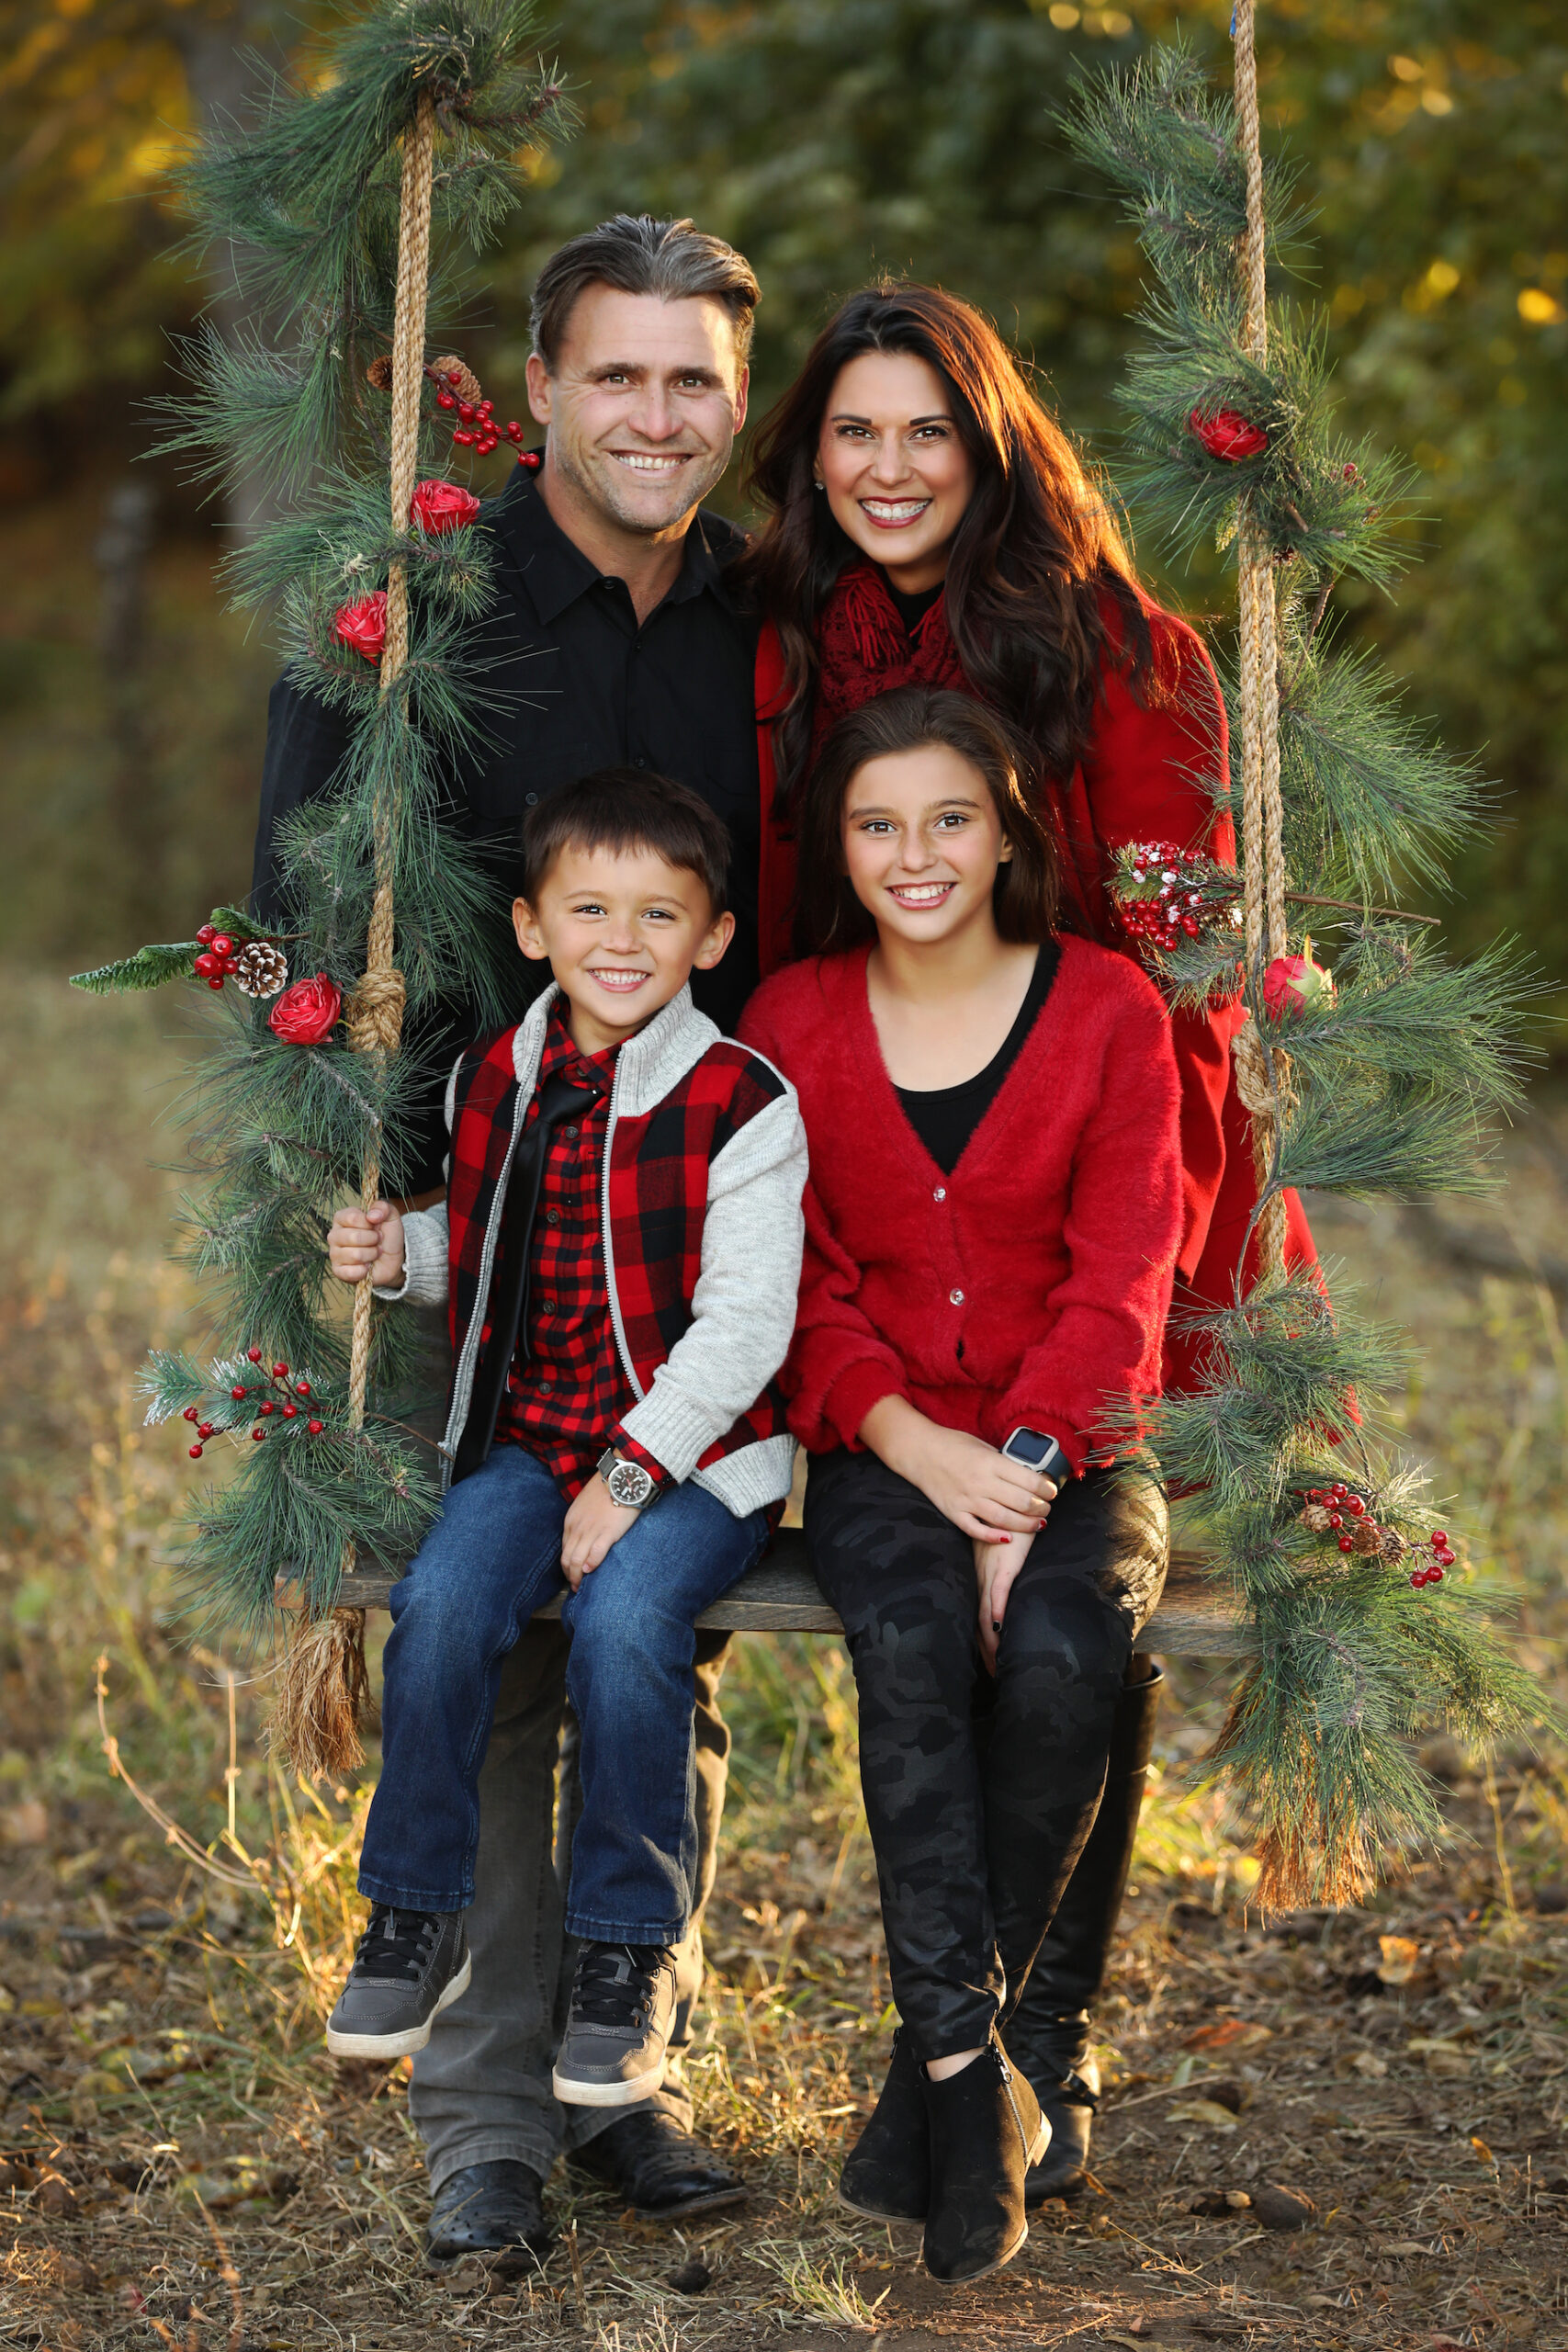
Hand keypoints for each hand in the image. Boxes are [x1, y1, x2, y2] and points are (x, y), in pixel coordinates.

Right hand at [327, 1200, 404, 1286]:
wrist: (392, 1259)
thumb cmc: (387, 1236)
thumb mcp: (390, 1216)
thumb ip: (383, 1208)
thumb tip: (372, 1216)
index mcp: (342, 1218)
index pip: (352, 1218)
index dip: (370, 1224)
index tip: (376, 1226)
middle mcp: (334, 1235)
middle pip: (354, 1237)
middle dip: (373, 1240)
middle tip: (377, 1241)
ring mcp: (334, 1254)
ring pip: (356, 1255)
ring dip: (372, 1254)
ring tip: (374, 1253)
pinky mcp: (338, 1271)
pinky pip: (350, 1272)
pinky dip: (364, 1270)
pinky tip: (366, 1267)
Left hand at [561, 1476, 642, 1589]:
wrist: (621, 1477)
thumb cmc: (607, 1488)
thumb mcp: (586, 1504)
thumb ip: (583, 1520)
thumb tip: (586, 1535)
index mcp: (571, 1521)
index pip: (564, 1549)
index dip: (567, 1565)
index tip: (572, 1574)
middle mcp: (577, 1527)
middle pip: (567, 1558)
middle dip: (569, 1576)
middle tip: (575, 1586)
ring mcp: (591, 1530)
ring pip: (577, 1560)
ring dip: (577, 1577)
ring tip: (581, 1587)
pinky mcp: (607, 1532)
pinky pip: (595, 1554)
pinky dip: (591, 1565)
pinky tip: (591, 1571)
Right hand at [861, 1398, 1056, 1543]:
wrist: (918, 1451)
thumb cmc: (952, 1445)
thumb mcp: (982, 1445)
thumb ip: (1002, 1462)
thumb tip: (1027, 1476)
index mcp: (990, 1462)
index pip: (1028, 1480)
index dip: (1046, 1489)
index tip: (1052, 1492)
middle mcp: (980, 1482)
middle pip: (1021, 1502)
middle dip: (1040, 1508)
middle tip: (1047, 1509)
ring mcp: (967, 1499)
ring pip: (1004, 1519)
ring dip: (1026, 1525)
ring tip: (1038, 1524)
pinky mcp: (954, 1512)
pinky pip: (976, 1530)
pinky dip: (993, 1537)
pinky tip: (1007, 1538)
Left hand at [975, 1529, 1036, 1673]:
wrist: (1013, 1503)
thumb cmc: (1008, 1527)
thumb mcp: (999, 1553)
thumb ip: (999, 1571)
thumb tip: (1004, 1593)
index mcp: (980, 1579)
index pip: (976, 1617)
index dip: (979, 1642)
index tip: (986, 1663)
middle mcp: (982, 1580)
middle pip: (978, 1623)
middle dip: (984, 1651)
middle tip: (991, 1675)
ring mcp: (991, 1573)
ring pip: (986, 1614)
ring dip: (990, 1641)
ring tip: (996, 1665)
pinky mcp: (1005, 1565)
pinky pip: (999, 1591)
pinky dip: (998, 1610)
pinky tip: (999, 1628)